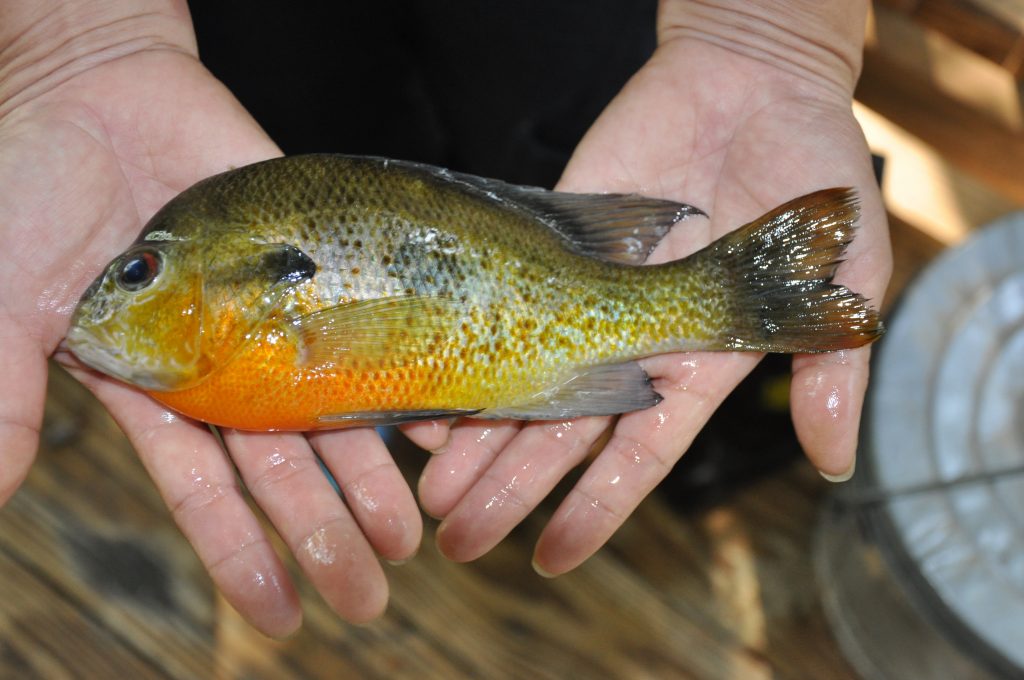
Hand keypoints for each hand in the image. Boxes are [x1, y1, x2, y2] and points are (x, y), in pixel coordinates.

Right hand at [0, 5, 417, 635]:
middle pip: (282, 468)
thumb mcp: (6, 303)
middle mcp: (225, 367)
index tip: (279, 615)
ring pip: (328, 413)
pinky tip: (433, 428)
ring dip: (367, 478)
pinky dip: (399, 375)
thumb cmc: (32, 188)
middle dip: (322, 534)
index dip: (239, 555)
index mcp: (157, 389)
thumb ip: (4, 400)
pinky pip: (366, 326)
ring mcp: (275, 321)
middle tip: (368, 595)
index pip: (205, 492)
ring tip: (408, 537)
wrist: (95, 88)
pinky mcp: (314, 267)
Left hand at [405, 0, 891, 574]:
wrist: (755, 77)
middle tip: (462, 539)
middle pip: (562, 429)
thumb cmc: (813, 170)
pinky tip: (422, 387)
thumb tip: (834, 464)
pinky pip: (495, 298)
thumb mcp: (849, 272)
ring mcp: (582, 289)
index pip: (637, 450)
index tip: (551, 556)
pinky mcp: (548, 237)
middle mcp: (628, 336)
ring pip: (518, 375)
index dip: (596, 505)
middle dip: (513, 486)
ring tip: (430, 489)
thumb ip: (832, 366)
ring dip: (476, 434)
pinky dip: (460, 341)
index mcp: (694, 359)